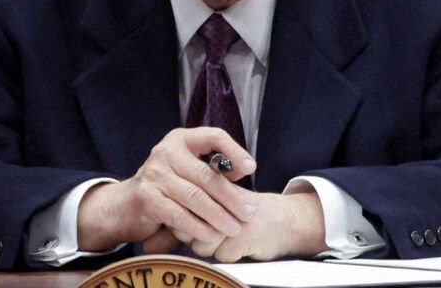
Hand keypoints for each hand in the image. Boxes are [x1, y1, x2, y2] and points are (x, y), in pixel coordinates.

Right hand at [77, 127, 256, 251]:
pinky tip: (211, 235)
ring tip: (234, 227)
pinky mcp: (146, 198)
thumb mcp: (187, 170)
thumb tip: (245, 168)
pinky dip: (198, 227)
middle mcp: (166, 151)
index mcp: (180, 139)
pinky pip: (179, 214)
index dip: (235, 151)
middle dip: (232, 196)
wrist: (124, 206)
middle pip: (207, 174)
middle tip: (249, 212)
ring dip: (219, 215)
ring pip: (195, 197)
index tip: (251, 168)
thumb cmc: (165, 187)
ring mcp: (154, 174)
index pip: (213, 136)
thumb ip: (212, 168)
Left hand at [186, 190, 325, 261]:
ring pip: (202, 245)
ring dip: (214, 247)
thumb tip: (154, 238)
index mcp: (214, 185)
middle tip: (218, 230)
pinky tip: (242, 243)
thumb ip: (190, 215)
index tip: (197, 222)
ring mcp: (234, 217)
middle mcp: (222, 197)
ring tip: (231, 236)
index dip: (186, 220)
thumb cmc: (247, 214)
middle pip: (189, 228)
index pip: (183, 206)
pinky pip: (222, 255)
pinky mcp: (245, 235)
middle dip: (198, 235)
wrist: (286, 220)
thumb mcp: (219, 205)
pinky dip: (230, 254)